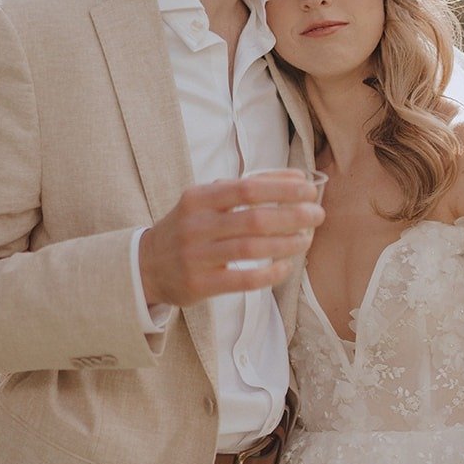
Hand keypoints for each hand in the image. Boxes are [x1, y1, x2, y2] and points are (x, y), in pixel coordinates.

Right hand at [138, 171, 323, 307]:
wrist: (146, 264)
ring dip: (286, 243)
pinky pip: (243, 281)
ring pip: (251, 249)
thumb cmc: (188, 228)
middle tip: (317, 215)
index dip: (282, 188)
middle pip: (254, 219)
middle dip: (292, 216)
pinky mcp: (200, 284)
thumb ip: (246, 188)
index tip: (309, 189)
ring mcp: (197, 256)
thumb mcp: (206, 201)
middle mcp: (196, 225)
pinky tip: (286, 266)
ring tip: (306, 239)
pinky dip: (269, 274)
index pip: (247, 188)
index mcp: (199, 198)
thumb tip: (296, 179)